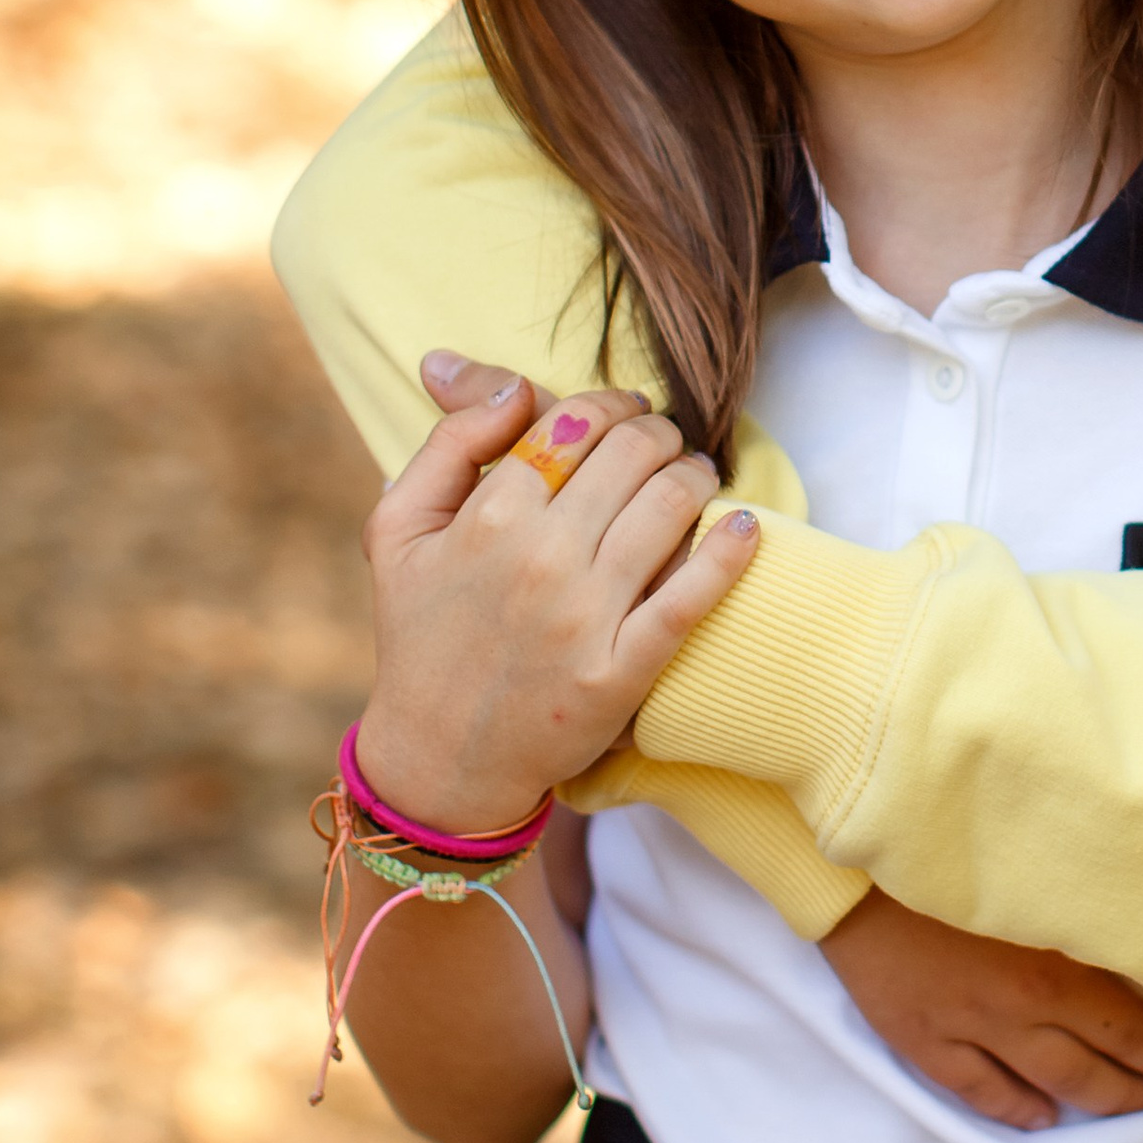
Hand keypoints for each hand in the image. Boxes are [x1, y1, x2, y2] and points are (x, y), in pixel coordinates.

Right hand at [355, 376, 760, 833]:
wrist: (439, 756)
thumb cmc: (421, 632)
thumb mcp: (397, 528)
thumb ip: (449, 442)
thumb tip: (513, 385)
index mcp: (487, 516)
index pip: (575, 421)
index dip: (611, 403)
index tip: (626, 411)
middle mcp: (541, 559)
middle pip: (633, 452)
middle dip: (658, 432)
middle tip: (664, 442)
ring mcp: (585, 617)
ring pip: (671, 506)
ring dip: (696, 474)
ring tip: (695, 475)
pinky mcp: (622, 672)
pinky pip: (693, 596)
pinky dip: (729, 551)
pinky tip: (744, 528)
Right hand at [820, 891, 1142, 1134]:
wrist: (854, 863)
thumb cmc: (955, 847)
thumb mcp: (1042, 871)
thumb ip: (1088, 914)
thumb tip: (1142, 937)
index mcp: (1054, 970)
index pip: (1130, 1028)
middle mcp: (1016, 1012)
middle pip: (1093, 1065)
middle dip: (1141, 1085)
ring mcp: (966, 1030)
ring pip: (1043, 1083)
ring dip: (1091, 1101)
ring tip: (1127, 1109)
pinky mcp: (919, 1037)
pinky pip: (974, 1087)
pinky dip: (1012, 1107)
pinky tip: (1039, 1117)